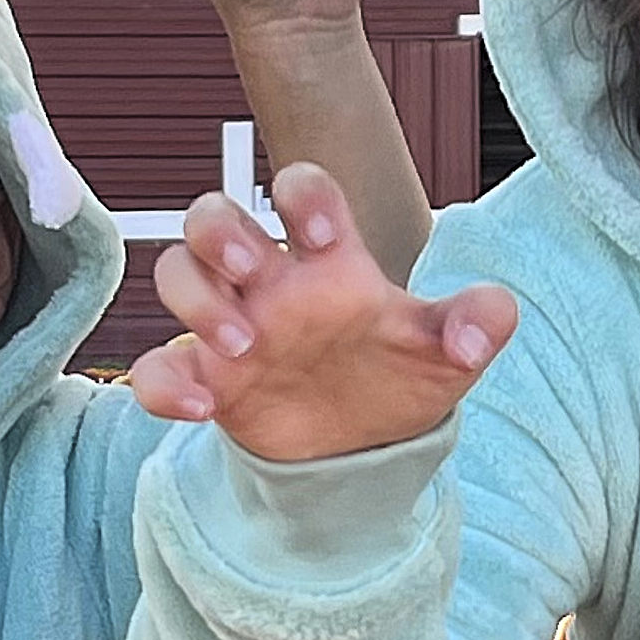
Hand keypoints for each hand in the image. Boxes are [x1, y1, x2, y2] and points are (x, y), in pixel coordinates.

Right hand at [124, 157, 517, 459]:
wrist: (364, 450)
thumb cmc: (395, 378)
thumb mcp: (445, 353)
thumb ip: (477, 324)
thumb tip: (482, 329)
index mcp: (328, 259)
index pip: (302, 189)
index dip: (299, 194)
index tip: (315, 233)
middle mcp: (269, 282)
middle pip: (213, 215)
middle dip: (219, 230)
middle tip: (249, 269)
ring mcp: (229, 326)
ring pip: (176, 274)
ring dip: (197, 300)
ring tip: (242, 349)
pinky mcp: (204, 379)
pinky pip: (157, 367)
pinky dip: (164, 384)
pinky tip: (203, 410)